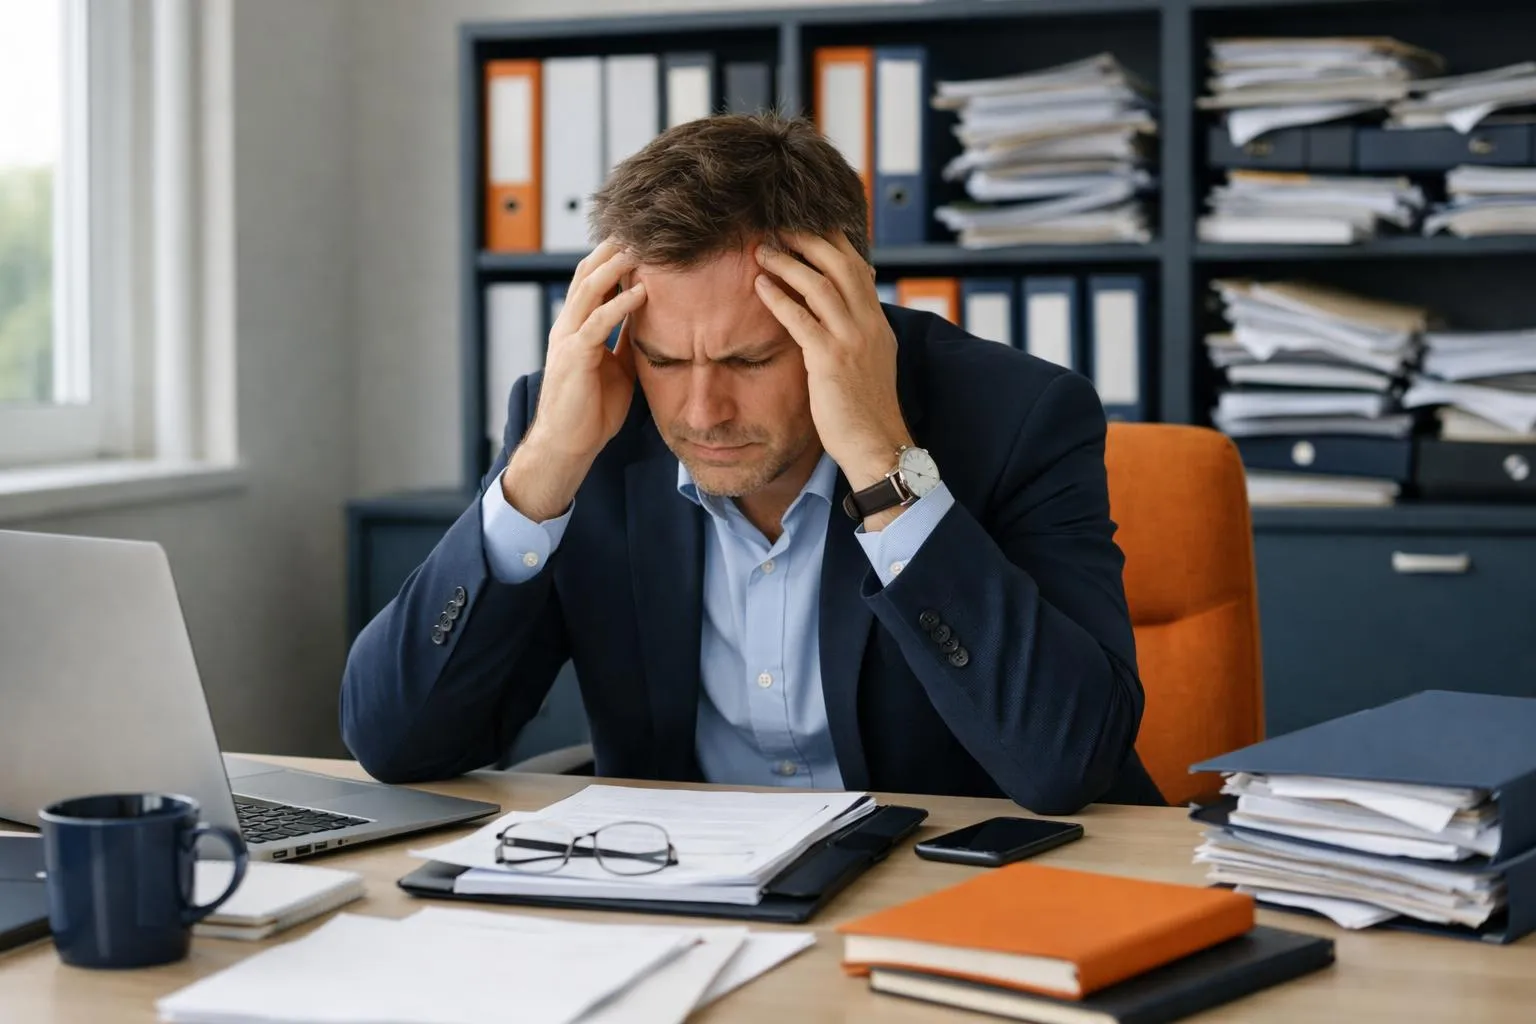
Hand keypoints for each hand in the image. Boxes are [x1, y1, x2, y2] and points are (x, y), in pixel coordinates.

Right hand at [502, 239, 645, 520]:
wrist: (569, 445)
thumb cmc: (591, 411)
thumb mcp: (617, 367)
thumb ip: (626, 341)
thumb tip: (649, 319)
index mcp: (577, 327)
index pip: (593, 280)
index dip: (613, 257)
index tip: (640, 238)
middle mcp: (568, 326)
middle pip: (587, 273)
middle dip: (612, 249)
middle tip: (640, 226)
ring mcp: (568, 339)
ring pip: (589, 290)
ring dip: (615, 266)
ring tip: (641, 248)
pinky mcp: (574, 357)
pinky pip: (597, 323)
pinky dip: (619, 305)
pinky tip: (641, 292)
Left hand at [752, 232, 913, 506]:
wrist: (877, 445)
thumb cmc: (866, 411)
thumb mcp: (870, 363)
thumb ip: (857, 334)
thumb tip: (841, 315)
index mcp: (877, 323)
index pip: (857, 268)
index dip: (832, 242)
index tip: (806, 225)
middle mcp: (868, 325)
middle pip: (840, 264)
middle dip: (808, 239)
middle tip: (778, 226)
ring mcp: (852, 341)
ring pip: (820, 284)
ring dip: (788, 262)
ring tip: (761, 249)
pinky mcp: (831, 361)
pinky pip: (802, 319)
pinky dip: (779, 298)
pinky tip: (760, 286)